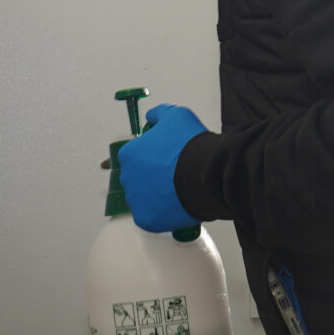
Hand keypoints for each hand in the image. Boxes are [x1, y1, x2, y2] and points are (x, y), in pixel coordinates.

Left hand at [118, 104, 207, 232]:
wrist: (206, 172)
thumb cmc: (190, 145)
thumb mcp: (176, 115)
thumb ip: (159, 115)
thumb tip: (151, 119)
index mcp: (129, 154)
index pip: (135, 156)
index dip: (151, 157)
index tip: (165, 160)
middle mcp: (127, 177)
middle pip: (138, 178)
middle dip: (153, 177)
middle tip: (174, 175)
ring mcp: (136, 200)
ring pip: (145, 199)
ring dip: (157, 196)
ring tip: (178, 191)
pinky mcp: (147, 219)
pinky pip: (152, 217)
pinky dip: (162, 214)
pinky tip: (175, 206)